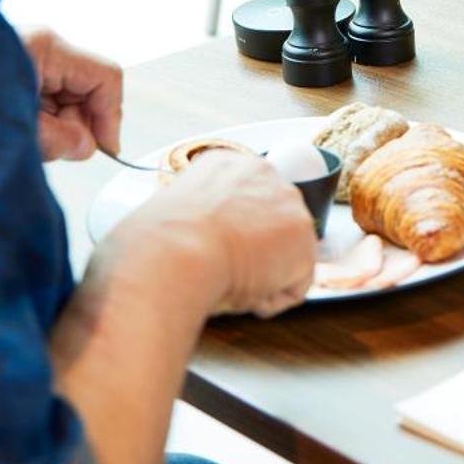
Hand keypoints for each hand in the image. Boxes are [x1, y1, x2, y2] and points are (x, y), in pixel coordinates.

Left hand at [23, 28, 122, 160]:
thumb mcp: (15, 127)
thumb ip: (59, 139)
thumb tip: (87, 147)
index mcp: (47, 49)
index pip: (106, 77)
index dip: (111, 116)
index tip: (107, 148)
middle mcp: (42, 49)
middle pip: (87, 91)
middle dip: (76, 126)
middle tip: (47, 145)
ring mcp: (29, 60)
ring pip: (66, 100)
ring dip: (53, 127)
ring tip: (21, 137)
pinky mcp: (16, 75)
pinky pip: (45, 101)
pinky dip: (39, 122)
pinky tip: (17, 130)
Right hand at [130, 153, 317, 317]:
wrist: (174, 255)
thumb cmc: (159, 243)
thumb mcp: (173, 217)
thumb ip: (198, 219)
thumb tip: (196, 242)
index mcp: (226, 164)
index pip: (245, 199)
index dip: (233, 233)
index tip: (217, 251)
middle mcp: (263, 173)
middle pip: (272, 222)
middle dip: (256, 251)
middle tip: (227, 272)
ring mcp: (288, 203)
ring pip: (285, 253)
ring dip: (264, 275)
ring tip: (230, 282)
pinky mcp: (303, 239)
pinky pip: (294, 283)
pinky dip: (272, 299)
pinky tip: (245, 295)